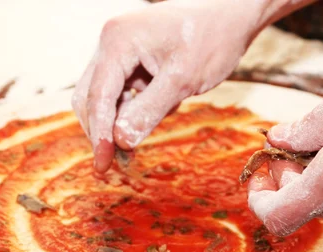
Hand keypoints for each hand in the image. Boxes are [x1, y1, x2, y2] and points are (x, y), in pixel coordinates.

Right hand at [72, 0, 311, 171]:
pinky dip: (128, 112)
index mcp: (118, 41)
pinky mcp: (130, 58)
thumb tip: (120, 141)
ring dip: (114, 123)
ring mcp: (119, 49)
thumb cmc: (212, 40)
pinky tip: (147, 121)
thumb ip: (148, 112)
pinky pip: (120, 91)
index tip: (102, 164)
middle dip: (100, 130)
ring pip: (102, 96)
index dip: (98, 134)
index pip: (97, 95)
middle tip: (111, 163)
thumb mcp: (182, 80)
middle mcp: (111, 42)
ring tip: (130, 150)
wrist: (231, 17)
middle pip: (90, 96)